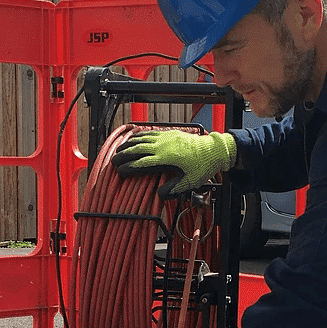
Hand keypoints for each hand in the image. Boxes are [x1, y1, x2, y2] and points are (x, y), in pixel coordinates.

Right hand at [111, 130, 236, 198]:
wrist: (213, 150)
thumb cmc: (202, 166)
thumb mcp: (189, 182)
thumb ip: (173, 189)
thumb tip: (159, 195)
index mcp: (165, 158)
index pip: (141, 162)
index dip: (128, 167)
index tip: (119, 171)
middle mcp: (163, 146)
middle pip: (137, 149)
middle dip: (123, 155)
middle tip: (113, 161)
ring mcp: (166, 138)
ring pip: (142, 139)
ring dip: (129, 144)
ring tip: (119, 149)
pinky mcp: (170, 133)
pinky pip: (150, 133)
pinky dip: (140, 136)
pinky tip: (134, 138)